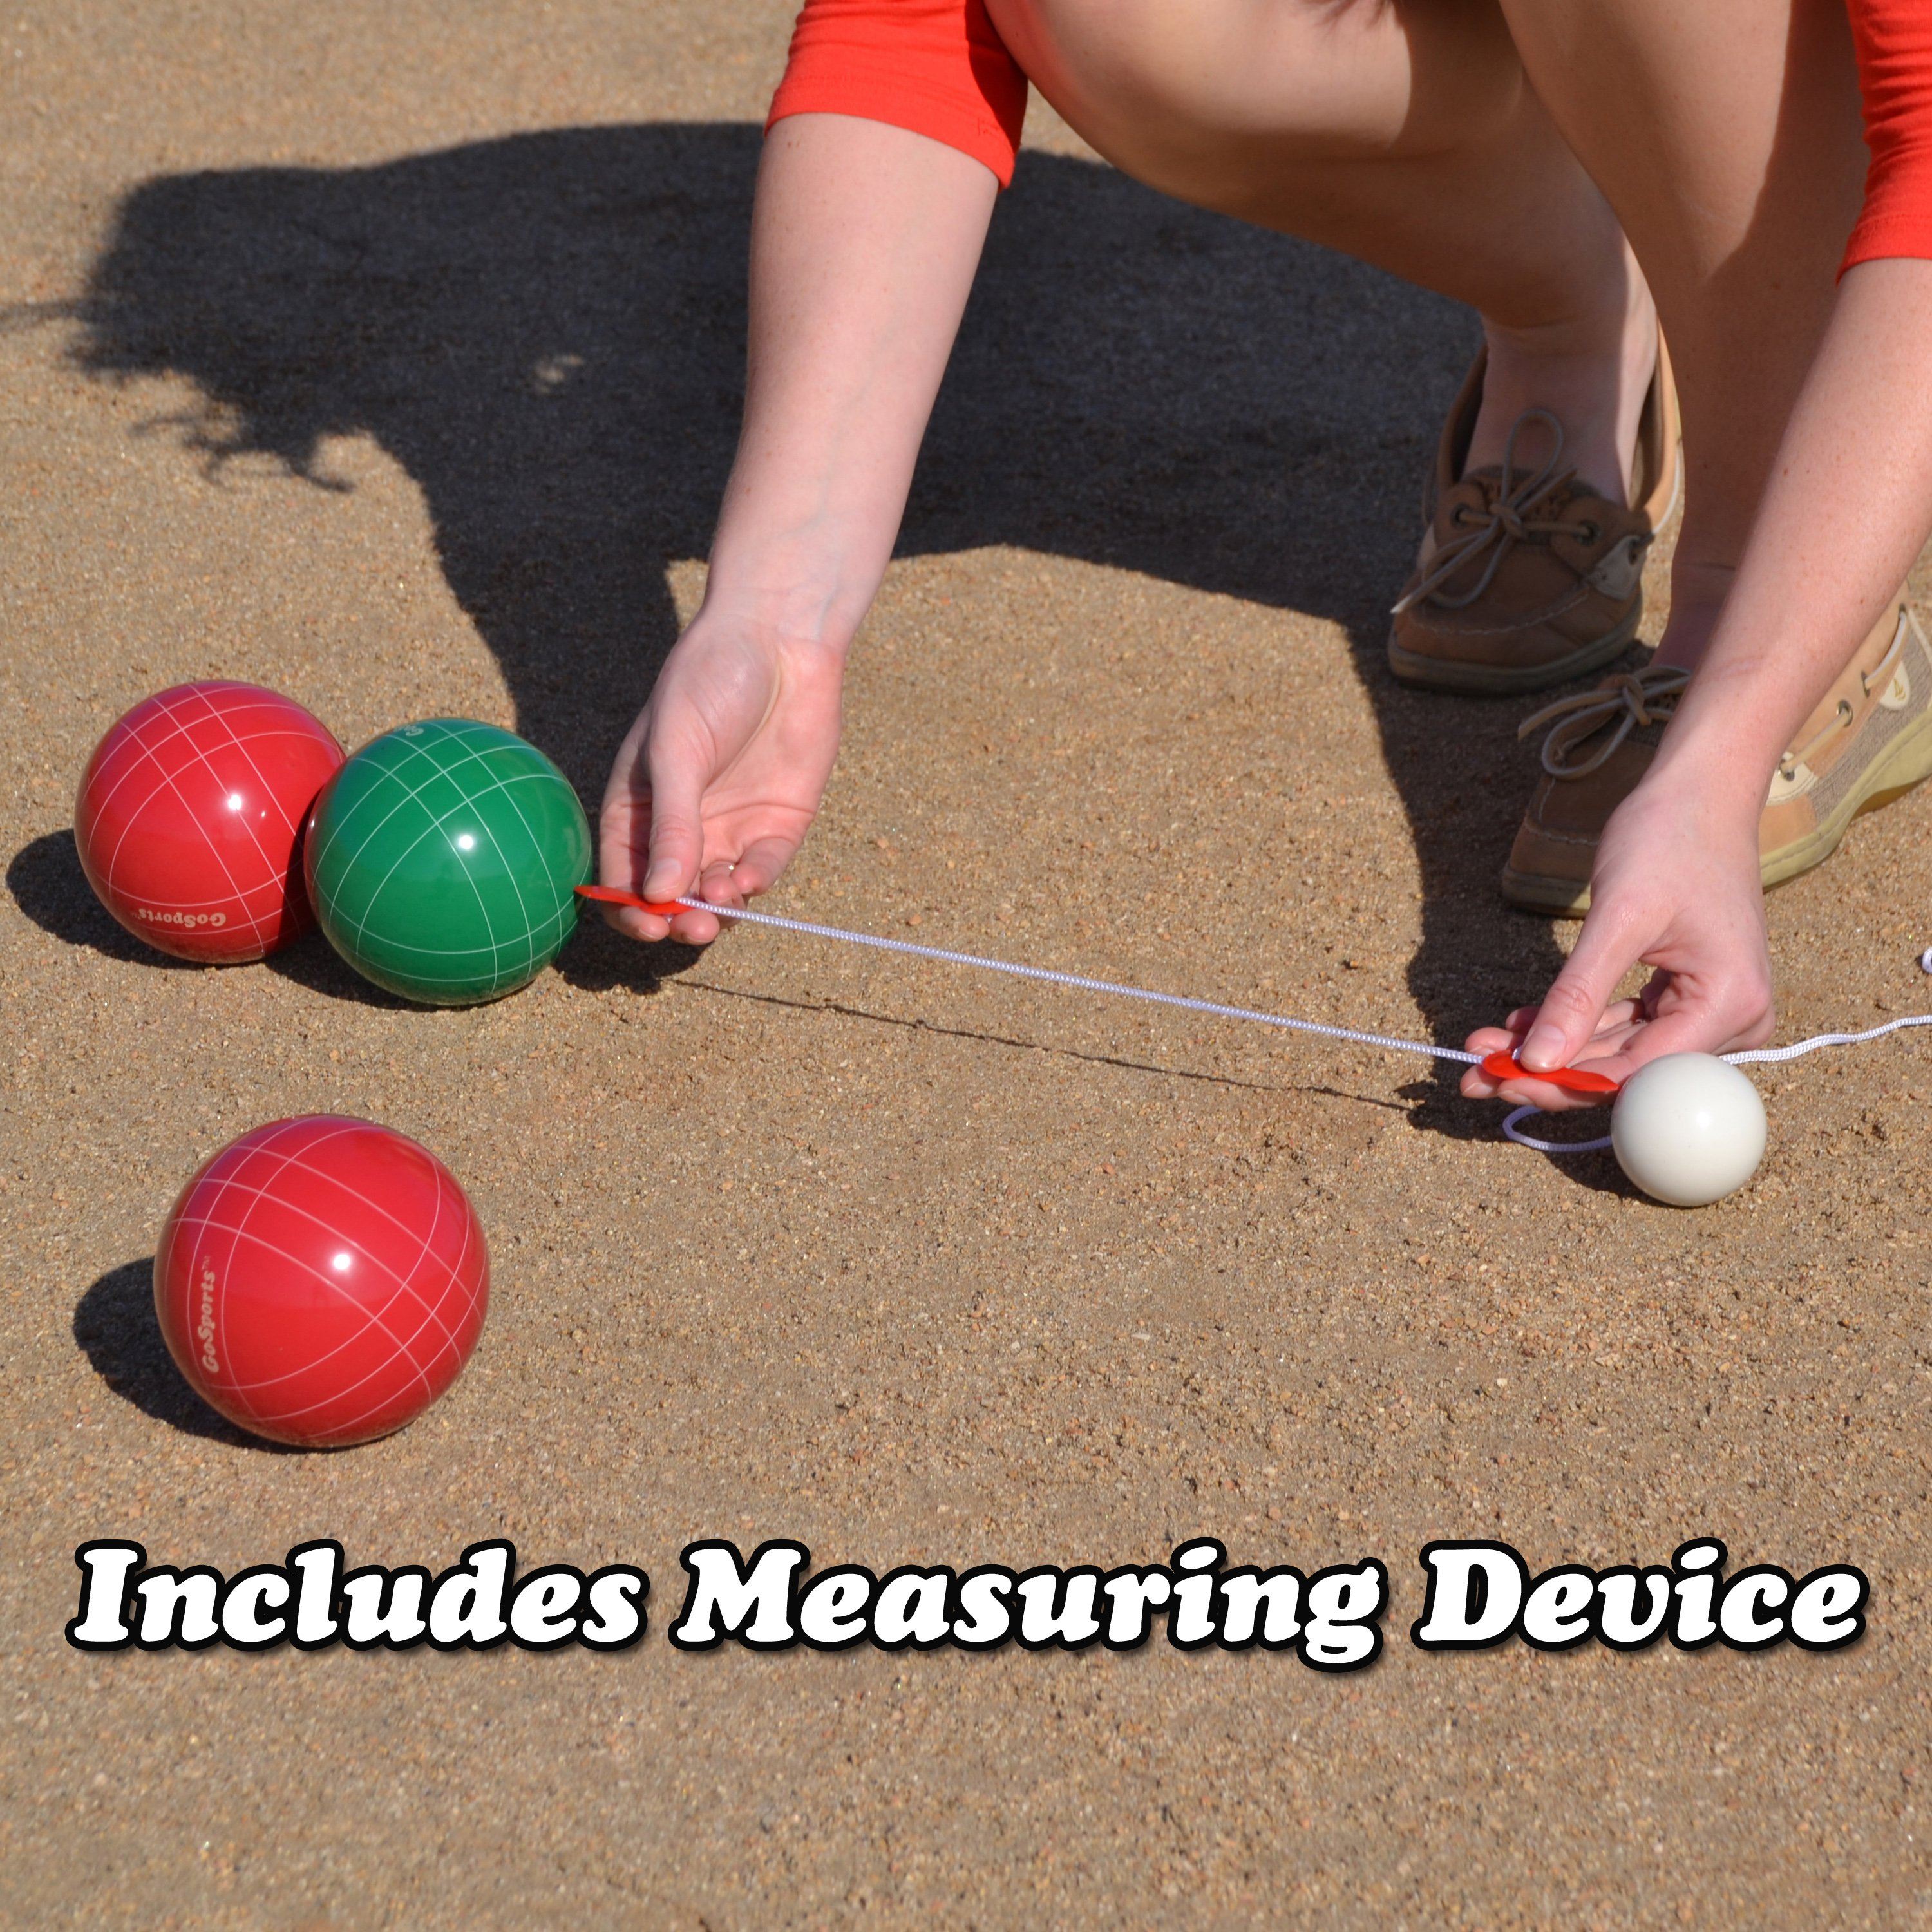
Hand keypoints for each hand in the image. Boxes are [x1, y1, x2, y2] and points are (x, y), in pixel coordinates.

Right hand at [598, 615, 845, 945]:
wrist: (779, 640)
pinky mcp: (776, 824)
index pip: (622, 877)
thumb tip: (657, 895)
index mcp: (638, 807)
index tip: (647, 924)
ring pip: (717, 894)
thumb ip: (672, 823)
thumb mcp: (677, 750)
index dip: (630, 910)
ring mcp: (730, 827)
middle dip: (679, 922)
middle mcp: (681, 826)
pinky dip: (754, 883)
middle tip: (693, 929)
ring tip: (722, 901)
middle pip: (672, 897)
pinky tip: (749, 878)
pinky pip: (762, 871)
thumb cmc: (708, 680)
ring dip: (718, 910)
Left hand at [1460, 766, 1775, 1111]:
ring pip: (1617, 1051)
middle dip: (1546, 1069)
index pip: (1637, 1073)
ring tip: (1484, 1046)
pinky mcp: (1687, 997)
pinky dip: (1573, 1023)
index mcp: (1731, 1005)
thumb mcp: (1618, 917)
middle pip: (1626, 1069)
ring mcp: (1711, 1010)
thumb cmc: (1669, 839)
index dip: (1563, 1085)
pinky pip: (1623, 1025)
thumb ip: (1579, 994)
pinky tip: (1519, 1023)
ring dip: (1552, 1049)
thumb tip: (1537, 1061)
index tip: (1498, 1081)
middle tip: (1473, 1074)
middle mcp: (1734, 1020)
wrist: (1700, 793)